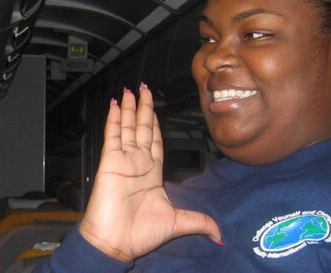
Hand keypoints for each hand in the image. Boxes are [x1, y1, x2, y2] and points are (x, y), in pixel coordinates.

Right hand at [78, 85, 221, 262]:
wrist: (117, 242)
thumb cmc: (141, 234)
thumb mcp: (179, 223)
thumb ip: (200, 222)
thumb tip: (220, 235)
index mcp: (152, 173)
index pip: (154, 141)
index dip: (154, 124)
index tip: (154, 109)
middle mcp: (137, 163)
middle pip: (141, 128)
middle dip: (143, 108)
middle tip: (144, 89)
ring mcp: (123, 161)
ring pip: (127, 127)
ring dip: (128, 108)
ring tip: (129, 91)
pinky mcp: (110, 162)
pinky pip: (112, 135)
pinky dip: (113, 120)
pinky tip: (115, 106)